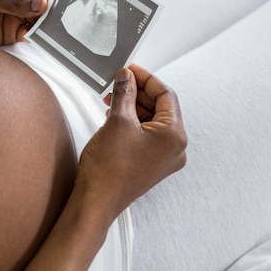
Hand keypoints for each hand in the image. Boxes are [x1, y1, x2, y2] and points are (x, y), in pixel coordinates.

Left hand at [0, 0, 52, 45]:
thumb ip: (15, 2)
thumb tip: (42, 4)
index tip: (48, 6)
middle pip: (41, 3)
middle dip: (48, 12)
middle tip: (52, 23)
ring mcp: (13, 15)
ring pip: (37, 20)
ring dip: (43, 27)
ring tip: (46, 33)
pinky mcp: (9, 33)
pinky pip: (28, 35)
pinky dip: (34, 38)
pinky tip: (35, 40)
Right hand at [75, 64, 186, 221]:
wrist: (96, 201)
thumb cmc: (108, 170)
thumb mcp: (117, 121)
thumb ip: (124, 94)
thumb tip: (126, 77)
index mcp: (174, 136)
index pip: (166, 95)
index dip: (146, 78)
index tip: (130, 70)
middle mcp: (174, 149)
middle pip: (160, 108)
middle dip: (138, 92)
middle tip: (119, 81)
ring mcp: (162, 159)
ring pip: (152, 122)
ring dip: (133, 107)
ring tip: (112, 98)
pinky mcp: (149, 164)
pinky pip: (146, 135)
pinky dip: (132, 122)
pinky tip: (115, 116)